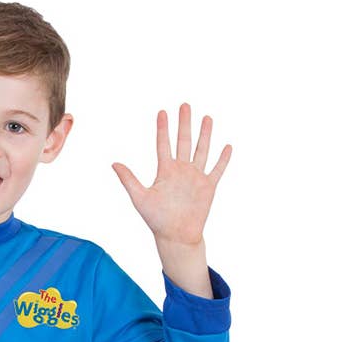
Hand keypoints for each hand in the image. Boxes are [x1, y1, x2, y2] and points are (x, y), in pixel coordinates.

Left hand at [111, 103, 230, 245]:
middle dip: (184, 123)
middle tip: (185, 105)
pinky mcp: (208, 187)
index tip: (162, 112)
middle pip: (184, 141)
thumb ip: (129, 179)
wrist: (176, 237)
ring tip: (207, 118)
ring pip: (202, 150)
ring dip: (205, 134)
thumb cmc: (156, 220)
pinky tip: (227, 146)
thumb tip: (113, 163)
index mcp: (165, 171)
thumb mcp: (140, 198)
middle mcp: (181, 171)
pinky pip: (217, 169)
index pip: (163, 144)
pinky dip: (223, 159)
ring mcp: (195, 177)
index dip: (162, 129)